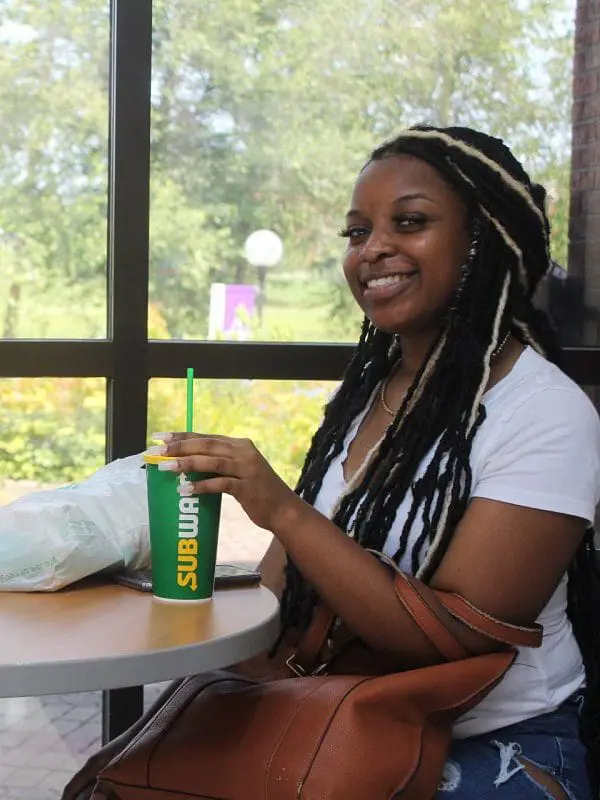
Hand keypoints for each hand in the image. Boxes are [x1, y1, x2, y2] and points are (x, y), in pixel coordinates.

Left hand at [148, 432, 304, 532]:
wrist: (283, 509)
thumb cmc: (258, 491)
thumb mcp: (240, 470)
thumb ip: (219, 463)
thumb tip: (187, 463)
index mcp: (240, 445)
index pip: (206, 436)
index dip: (182, 436)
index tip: (160, 437)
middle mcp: (243, 452)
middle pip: (207, 445)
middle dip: (180, 446)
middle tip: (158, 450)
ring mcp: (247, 469)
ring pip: (212, 462)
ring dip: (187, 464)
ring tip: (166, 467)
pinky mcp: (247, 488)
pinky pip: (220, 484)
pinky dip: (202, 486)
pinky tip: (185, 490)